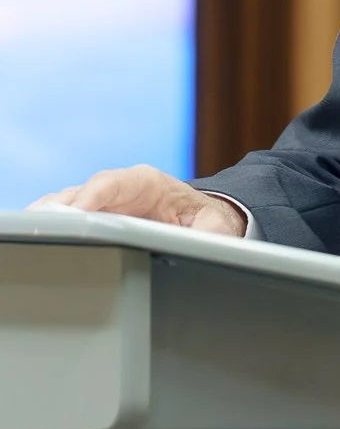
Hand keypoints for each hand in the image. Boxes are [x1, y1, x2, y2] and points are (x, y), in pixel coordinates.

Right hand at [29, 165, 247, 238]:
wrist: (201, 217)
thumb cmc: (205, 219)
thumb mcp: (216, 228)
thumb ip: (210, 236)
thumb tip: (206, 246)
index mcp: (147, 183)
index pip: (112, 183)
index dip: (91, 197)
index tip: (76, 212)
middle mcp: (119, 188)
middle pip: (82, 192)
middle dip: (62, 209)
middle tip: (45, 226)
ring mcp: (103, 201)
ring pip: (68, 203)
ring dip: (50, 217)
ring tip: (34, 233)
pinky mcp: (94, 215)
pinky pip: (67, 216)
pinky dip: (51, 226)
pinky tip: (39, 239)